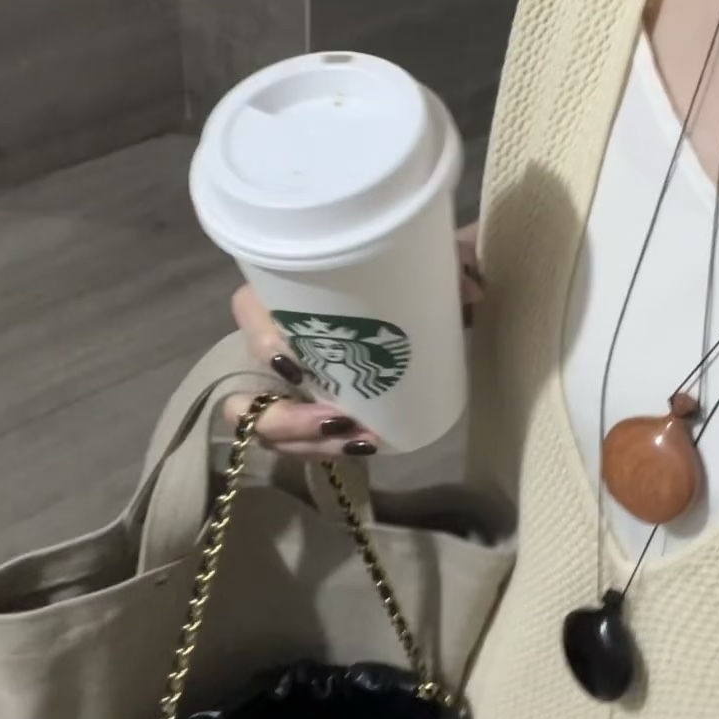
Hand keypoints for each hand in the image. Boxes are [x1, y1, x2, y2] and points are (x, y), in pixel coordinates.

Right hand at [223, 224, 483, 458]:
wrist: (394, 310)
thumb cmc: (389, 280)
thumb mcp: (415, 269)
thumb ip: (442, 267)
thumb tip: (473, 289)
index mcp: (280, 297)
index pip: (247, 312)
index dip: (261, 344)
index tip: (295, 365)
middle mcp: (269, 347)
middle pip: (245, 396)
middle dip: (286, 419)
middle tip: (335, 420)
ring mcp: (278, 388)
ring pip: (266, 430)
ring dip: (307, 443)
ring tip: (359, 442)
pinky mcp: (300, 414)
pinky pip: (294, 443)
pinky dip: (325, 451)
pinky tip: (364, 447)